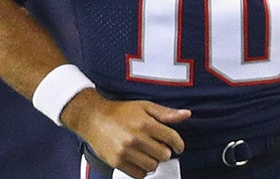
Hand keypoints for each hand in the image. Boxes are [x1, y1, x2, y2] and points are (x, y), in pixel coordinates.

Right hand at [61, 89, 190, 178]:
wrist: (94, 118)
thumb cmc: (120, 112)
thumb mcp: (145, 106)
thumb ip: (166, 113)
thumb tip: (186, 114)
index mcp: (146, 123)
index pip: (172, 138)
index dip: (178, 144)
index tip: (178, 147)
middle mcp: (136, 138)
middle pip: (164, 154)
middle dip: (164, 151)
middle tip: (159, 147)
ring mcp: (126, 152)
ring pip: (152, 166)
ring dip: (153, 161)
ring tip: (148, 153)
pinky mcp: (117, 162)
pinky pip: (138, 174)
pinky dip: (142, 170)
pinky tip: (140, 161)